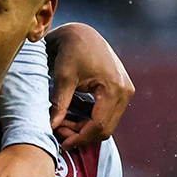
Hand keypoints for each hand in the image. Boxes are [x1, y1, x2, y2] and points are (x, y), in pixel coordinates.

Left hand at [47, 22, 132, 151]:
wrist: (81, 32)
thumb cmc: (71, 50)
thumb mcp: (63, 77)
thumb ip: (59, 103)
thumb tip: (52, 127)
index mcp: (114, 88)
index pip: (99, 125)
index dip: (80, 138)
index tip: (62, 143)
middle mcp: (125, 91)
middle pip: (105, 128)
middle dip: (81, 134)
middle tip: (58, 133)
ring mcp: (125, 91)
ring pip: (105, 122)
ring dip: (83, 127)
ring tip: (61, 122)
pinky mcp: (120, 90)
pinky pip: (105, 112)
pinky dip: (88, 117)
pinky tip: (69, 113)